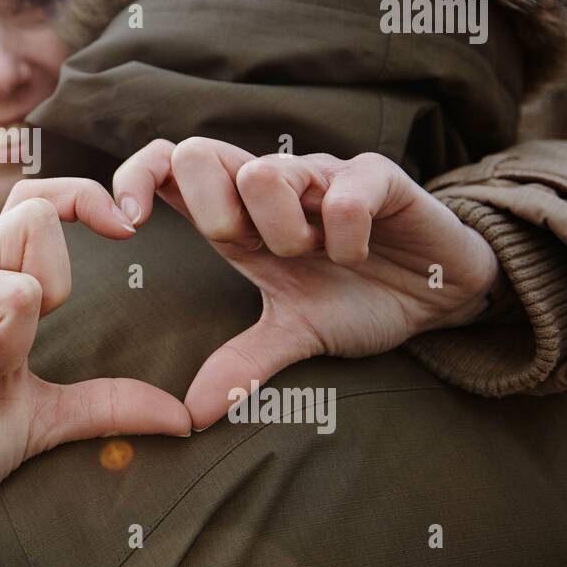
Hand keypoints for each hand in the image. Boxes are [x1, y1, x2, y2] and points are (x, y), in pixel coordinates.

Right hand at [0, 184, 189, 520]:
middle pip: (32, 223)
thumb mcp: (44, 422)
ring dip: (3, 358)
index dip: (84, 197)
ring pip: (11, 292)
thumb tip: (182, 416)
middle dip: (49, 297)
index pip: (38, 201)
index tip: (127, 227)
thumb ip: (106, 405)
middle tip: (12, 359)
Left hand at [113, 138, 501, 429]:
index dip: (134, 178)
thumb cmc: (358, 298)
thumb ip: (242, 364)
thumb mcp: (294, 335)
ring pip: (265, 172)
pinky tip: (358, 257)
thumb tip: (189, 415)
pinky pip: (344, 193)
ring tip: (315, 256)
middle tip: (250, 253)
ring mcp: (322, 173)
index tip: (125, 227)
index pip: (166, 162)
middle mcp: (270, 181)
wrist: (441, 294)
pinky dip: (346, 237)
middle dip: (213, 214)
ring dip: (284, 231)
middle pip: (200, 151)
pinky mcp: (377, 176)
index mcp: (237, 212)